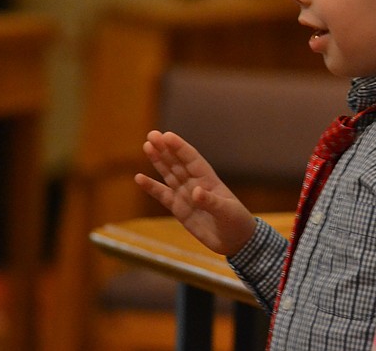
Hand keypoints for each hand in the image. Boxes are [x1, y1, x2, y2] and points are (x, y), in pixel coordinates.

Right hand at [135, 130, 255, 255]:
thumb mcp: (227, 212)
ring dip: (158, 161)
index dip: (180, 147)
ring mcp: (186, 195)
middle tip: (151, 135)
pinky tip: (139, 178)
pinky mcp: (179, 209)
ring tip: (147, 146)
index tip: (167, 136)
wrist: (234, 240)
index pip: (192, 159)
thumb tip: (195, 192)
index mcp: (209, 179)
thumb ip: (211, 202)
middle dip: (165, 149)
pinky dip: (151, 187)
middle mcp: (195, 183)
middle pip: (178, 163)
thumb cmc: (236, 222)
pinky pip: (163, 195)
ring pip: (169, 174)